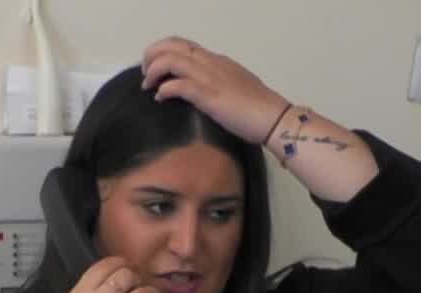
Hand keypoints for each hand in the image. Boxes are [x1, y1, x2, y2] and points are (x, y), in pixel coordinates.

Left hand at [141, 38, 290, 144]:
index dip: (164, 50)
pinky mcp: (208, 95)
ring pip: (170, 60)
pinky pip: (177, 85)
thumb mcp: (237, 87)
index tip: (155, 66)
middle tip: (146, 73)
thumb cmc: (259, 109)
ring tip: (148, 85)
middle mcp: (211, 64)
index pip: (184, 45)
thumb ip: (219, 84)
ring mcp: (209, 78)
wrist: (274, 119)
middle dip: (152, 55)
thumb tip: (204, 91)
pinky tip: (160, 99)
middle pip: (172, 45)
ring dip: (153, 71)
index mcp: (217, 61)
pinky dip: (163, 90)